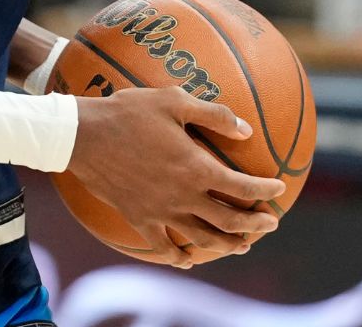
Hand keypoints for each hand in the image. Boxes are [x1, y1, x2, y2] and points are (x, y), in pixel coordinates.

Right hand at [68, 88, 284, 266]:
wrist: (84, 136)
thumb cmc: (129, 112)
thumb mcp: (174, 101)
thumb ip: (214, 115)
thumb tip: (246, 129)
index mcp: (196, 167)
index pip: (242, 187)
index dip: (265, 190)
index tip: (278, 189)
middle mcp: (183, 196)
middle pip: (229, 220)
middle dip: (256, 225)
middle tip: (271, 224)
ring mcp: (161, 212)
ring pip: (203, 239)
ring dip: (228, 245)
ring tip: (242, 245)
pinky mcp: (139, 218)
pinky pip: (163, 246)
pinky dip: (179, 257)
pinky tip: (188, 260)